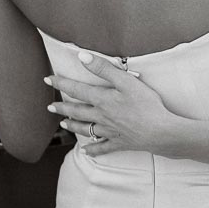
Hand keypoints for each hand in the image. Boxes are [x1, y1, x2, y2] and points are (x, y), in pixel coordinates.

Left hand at [45, 56, 178, 157]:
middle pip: (77, 111)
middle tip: (50, 106)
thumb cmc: (146, 104)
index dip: (62, 83)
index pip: (77, 90)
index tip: (48, 80)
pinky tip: (86, 150)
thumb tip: (82, 57)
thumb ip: (104, 68)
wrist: (159, 131)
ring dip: (73, 125)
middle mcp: (102, 117)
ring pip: (86, 128)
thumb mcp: (126, 81)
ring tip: (63, 124)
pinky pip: (102, 147)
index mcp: (102, 100)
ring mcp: (109, 131)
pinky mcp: (119, 142)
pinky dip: (93, 148)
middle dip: (62, 107)